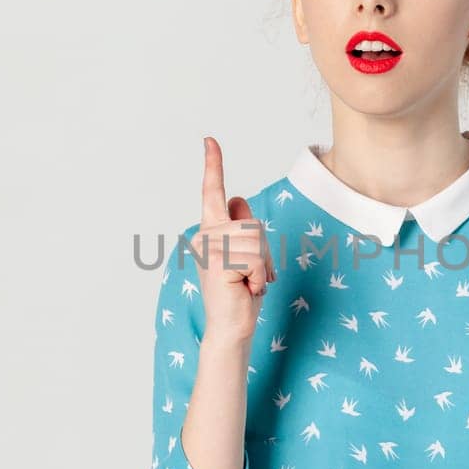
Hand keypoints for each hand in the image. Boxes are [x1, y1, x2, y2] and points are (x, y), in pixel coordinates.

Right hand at [193, 135, 275, 343]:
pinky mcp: (219, 262)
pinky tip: (246, 289)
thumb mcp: (246, 254)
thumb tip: (238, 199)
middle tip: (251, 276)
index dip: (214, 165)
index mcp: (211, 230)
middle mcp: (205, 235)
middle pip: (252, 222)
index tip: (210, 140)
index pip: (213, 191)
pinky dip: (260, 277)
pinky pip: (256, 258)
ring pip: (257, 239)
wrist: (230, 328)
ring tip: (247, 283)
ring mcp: (210, 248)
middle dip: (263, 251)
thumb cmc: (239, 293)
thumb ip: (241, 227)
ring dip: (262, 266)